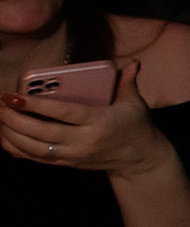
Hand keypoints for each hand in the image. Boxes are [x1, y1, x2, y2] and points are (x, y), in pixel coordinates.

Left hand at [1, 61, 176, 178]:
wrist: (139, 159)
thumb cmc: (135, 126)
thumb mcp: (134, 103)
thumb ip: (127, 82)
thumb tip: (133, 62)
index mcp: (99, 123)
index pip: (63, 114)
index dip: (37, 106)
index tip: (15, 97)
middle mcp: (83, 141)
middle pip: (42, 133)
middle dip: (15, 119)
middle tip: (1, 104)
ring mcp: (73, 155)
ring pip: (35, 148)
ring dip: (12, 134)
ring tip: (0, 117)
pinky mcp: (66, 163)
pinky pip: (36, 158)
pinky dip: (16, 149)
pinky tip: (4, 136)